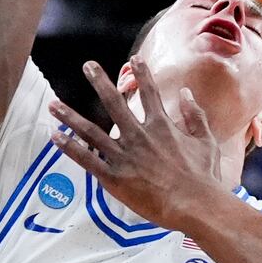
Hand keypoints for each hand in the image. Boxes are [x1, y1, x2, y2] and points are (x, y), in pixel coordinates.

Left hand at [47, 57, 225, 229]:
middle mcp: (139, 136)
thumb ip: (196, 116)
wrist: (195, 204)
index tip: (135, 58)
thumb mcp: (207, 142)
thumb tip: (187, 94)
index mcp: (162, 127)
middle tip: (88, 66)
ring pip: (91, 131)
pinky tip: (56, 137)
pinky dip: (70, 148)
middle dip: (99, 82)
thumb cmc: (204, 177)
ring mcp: (124, 156)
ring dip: (70, 116)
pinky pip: (87, 160)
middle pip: (114, 103)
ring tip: (53, 104)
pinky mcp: (114, 177)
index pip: (150, 93)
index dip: (143, 74)